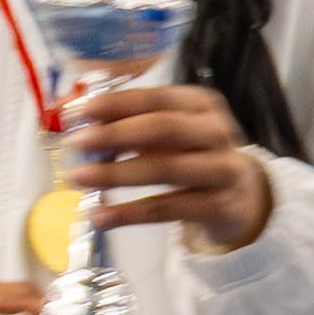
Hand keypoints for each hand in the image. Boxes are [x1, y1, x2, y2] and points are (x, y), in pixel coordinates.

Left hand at [66, 68, 273, 252]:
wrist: (243, 198)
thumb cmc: (194, 157)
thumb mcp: (168, 133)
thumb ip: (126, 122)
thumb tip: (70, 117)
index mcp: (200, 104)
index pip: (154, 98)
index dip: (113, 103)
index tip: (76, 112)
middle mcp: (215, 131)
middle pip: (162, 128)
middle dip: (114, 134)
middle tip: (76, 143)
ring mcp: (222, 169)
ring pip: (165, 169)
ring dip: (116, 174)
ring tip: (79, 179)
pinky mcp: (219, 206)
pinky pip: (167, 209)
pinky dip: (129, 214)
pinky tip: (99, 216)